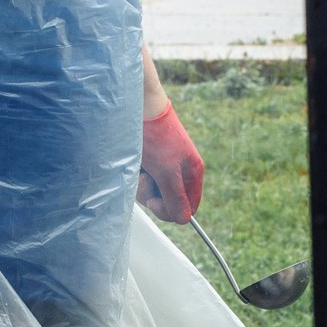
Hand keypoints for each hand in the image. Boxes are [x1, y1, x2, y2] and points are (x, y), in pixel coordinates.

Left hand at [137, 104, 203, 222]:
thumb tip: (183, 220)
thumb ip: (175, 199)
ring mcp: (164, 165)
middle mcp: (180, 171)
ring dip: (140, 183)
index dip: (170, 210)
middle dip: (151, 194)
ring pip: (151, 191)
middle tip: (145, 177)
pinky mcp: (149, 160)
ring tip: (139, 166)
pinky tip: (134, 161)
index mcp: (193, 173)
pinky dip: (134, 174)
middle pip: (167, 201)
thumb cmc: (156, 136)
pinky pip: (142, 178)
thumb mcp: (167, 172)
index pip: (187, 208)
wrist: (138, 106)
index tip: (155, 200)